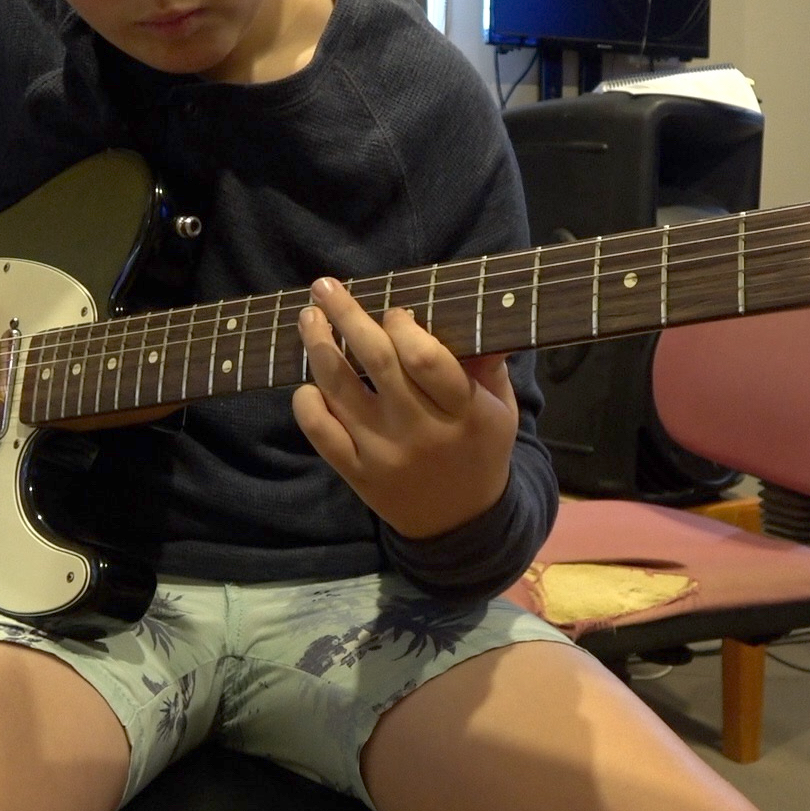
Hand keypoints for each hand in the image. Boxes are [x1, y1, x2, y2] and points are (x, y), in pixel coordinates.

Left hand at [292, 277, 518, 539]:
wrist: (460, 522)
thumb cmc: (480, 449)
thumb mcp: (501, 408)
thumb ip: (487, 363)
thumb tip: (473, 309)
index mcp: (463, 411)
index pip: (425, 358)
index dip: (402, 325)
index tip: (393, 310)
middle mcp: (421, 431)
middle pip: (376, 362)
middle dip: (347, 316)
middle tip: (325, 287)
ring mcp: (384, 454)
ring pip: (340, 390)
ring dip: (319, 347)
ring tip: (308, 318)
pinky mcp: (357, 474)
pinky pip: (321, 432)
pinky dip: (308, 403)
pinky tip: (308, 384)